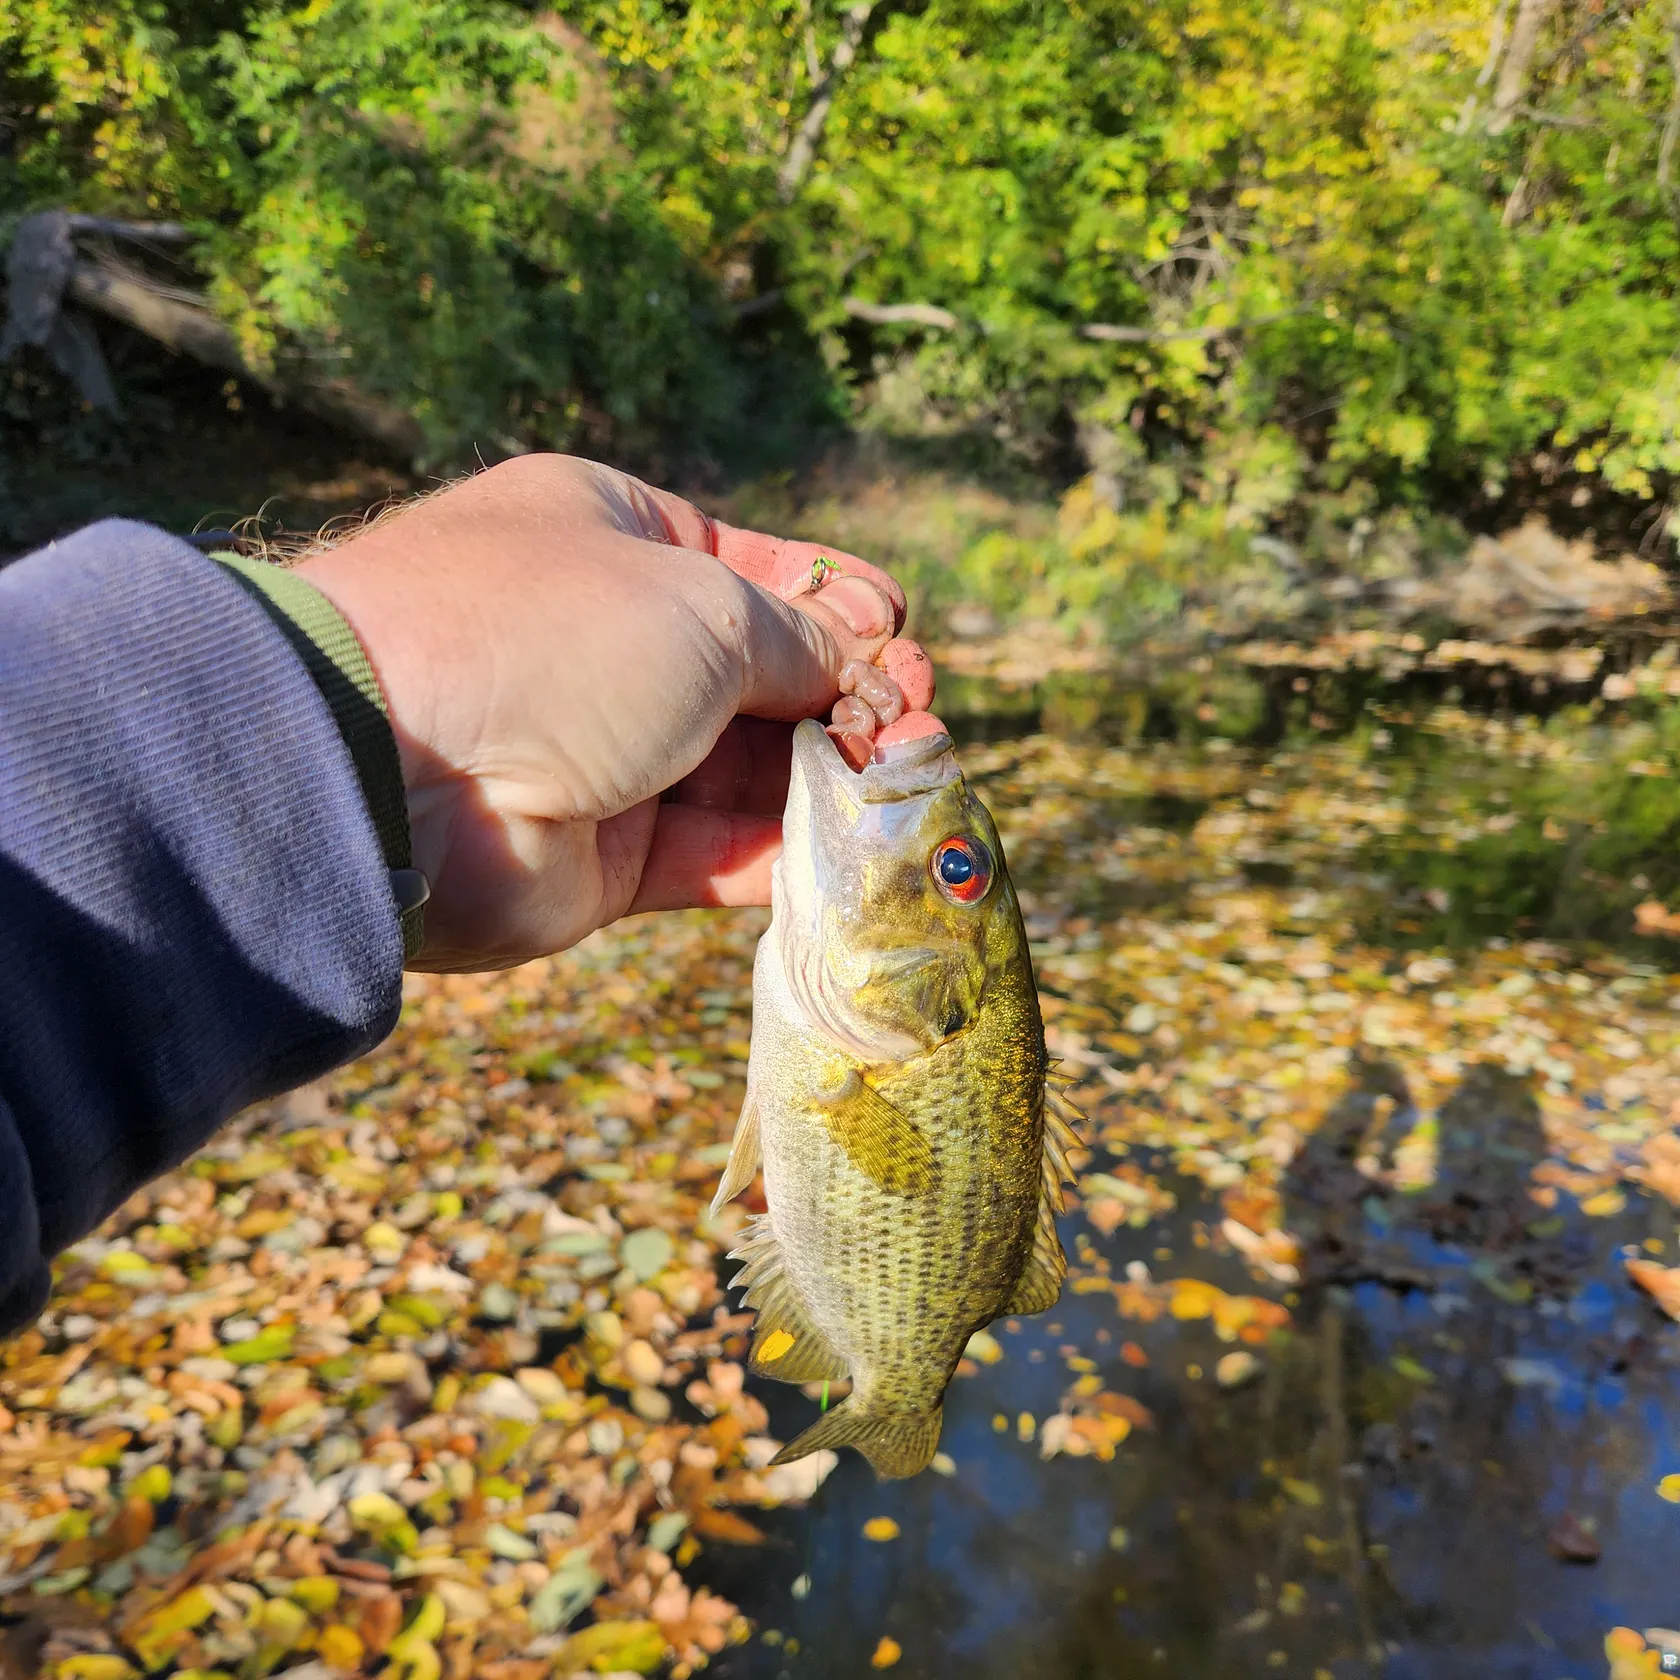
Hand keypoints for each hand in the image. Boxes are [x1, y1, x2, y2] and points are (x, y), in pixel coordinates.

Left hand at [295, 454, 939, 971]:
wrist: (394, 766)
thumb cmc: (555, 636)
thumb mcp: (706, 605)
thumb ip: (802, 641)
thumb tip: (865, 665)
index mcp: (612, 538)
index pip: (753, 567)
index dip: (838, 602)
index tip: (903, 634)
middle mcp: (606, 640)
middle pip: (761, 672)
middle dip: (851, 695)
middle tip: (924, 722)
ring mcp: (602, 750)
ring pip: (747, 769)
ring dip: (835, 778)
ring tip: (915, 785)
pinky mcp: (601, 854)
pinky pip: (714, 852)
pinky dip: (787, 852)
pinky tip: (861, 849)